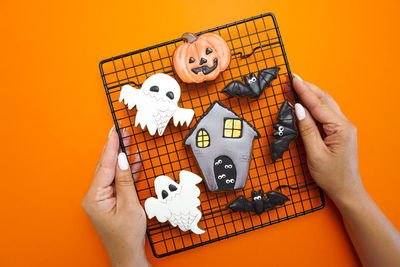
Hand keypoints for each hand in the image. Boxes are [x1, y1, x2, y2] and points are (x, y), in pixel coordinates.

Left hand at [82, 127, 149, 266]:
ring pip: (112, 172)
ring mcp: (102, 198)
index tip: (115, 131)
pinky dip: (125, 171)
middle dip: (116, 148)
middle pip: (106, 166)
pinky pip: (117, 181)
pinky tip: (132, 159)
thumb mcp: (130, 205)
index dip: (111, 147)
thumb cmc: (127, 236)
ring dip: (121, 157)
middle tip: (123, 131)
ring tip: (129, 140)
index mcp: (95, 197)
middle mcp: (95, 196)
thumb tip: (122, 159)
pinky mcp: (110, 200)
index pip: (105, 166)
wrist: (128, 255)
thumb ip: (125, 180)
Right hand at [292, 74, 399, 265]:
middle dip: (308, 87)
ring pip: (326, 104)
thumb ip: (306, 130)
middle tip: (292, 79)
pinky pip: (326, 113)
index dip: (303, 91)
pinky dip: (315, 105)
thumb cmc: (332, 176)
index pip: (318, 105)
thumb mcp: (315, 154)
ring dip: (311, 94)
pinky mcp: (339, 131)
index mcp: (340, 128)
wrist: (346, 189)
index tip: (293, 80)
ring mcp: (343, 127)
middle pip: (324, 99)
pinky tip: (306, 102)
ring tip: (297, 86)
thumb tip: (299, 110)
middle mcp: (344, 124)